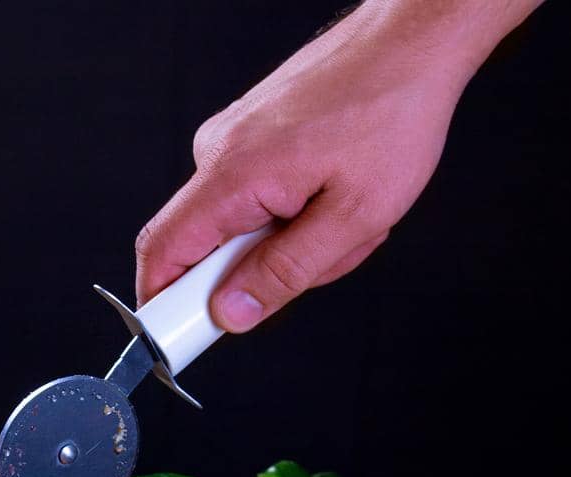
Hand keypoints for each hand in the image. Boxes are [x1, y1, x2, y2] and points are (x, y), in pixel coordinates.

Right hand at [135, 0, 529, 329]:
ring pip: (238, 225)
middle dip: (257, 271)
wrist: (410, 42)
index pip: (163, 253)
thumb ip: (285, 273)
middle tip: (322, 258)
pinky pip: (253, 196)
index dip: (160, 307)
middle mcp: (217, 152)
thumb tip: (230, 314)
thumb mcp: (353, 218)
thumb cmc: (393, 114)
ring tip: (344, 215)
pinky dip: (291, 211)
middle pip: (203, 247)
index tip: (181, 340)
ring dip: (286, 240)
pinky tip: (334, 193)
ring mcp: (230, 139)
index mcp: (232, 175)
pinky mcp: (248, 134)